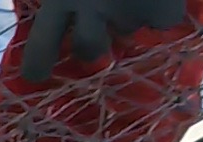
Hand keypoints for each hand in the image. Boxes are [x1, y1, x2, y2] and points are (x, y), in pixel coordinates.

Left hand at [14, 0, 197, 81]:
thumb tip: (51, 4)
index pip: (40, 47)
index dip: (38, 65)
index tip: (39, 74)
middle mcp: (91, 6)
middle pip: (90, 50)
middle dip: (95, 45)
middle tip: (101, 33)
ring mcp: (128, 9)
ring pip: (127, 30)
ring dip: (130, 17)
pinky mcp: (162, 10)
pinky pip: (164, 22)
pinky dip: (164, 11)